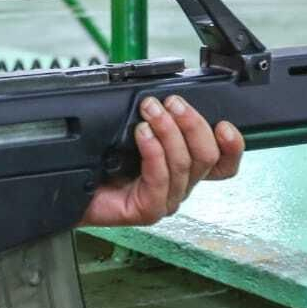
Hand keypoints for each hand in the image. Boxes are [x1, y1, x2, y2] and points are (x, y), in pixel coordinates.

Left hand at [80, 96, 242, 226]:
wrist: (73, 186)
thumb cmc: (103, 159)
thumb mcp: (139, 130)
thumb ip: (162, 119)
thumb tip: (172, 97)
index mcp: (186, 168)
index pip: (224, 162)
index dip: (233, 146)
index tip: (224, 124)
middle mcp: (181, 186)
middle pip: (207, 156)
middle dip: (192, 123)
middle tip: (171, 103)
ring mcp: (166, 200)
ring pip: (184, 163)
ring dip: (168, 130)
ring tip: (150, 111)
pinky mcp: (149, 210)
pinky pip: (160, 178)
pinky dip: (153, 150)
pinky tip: (142, 134)